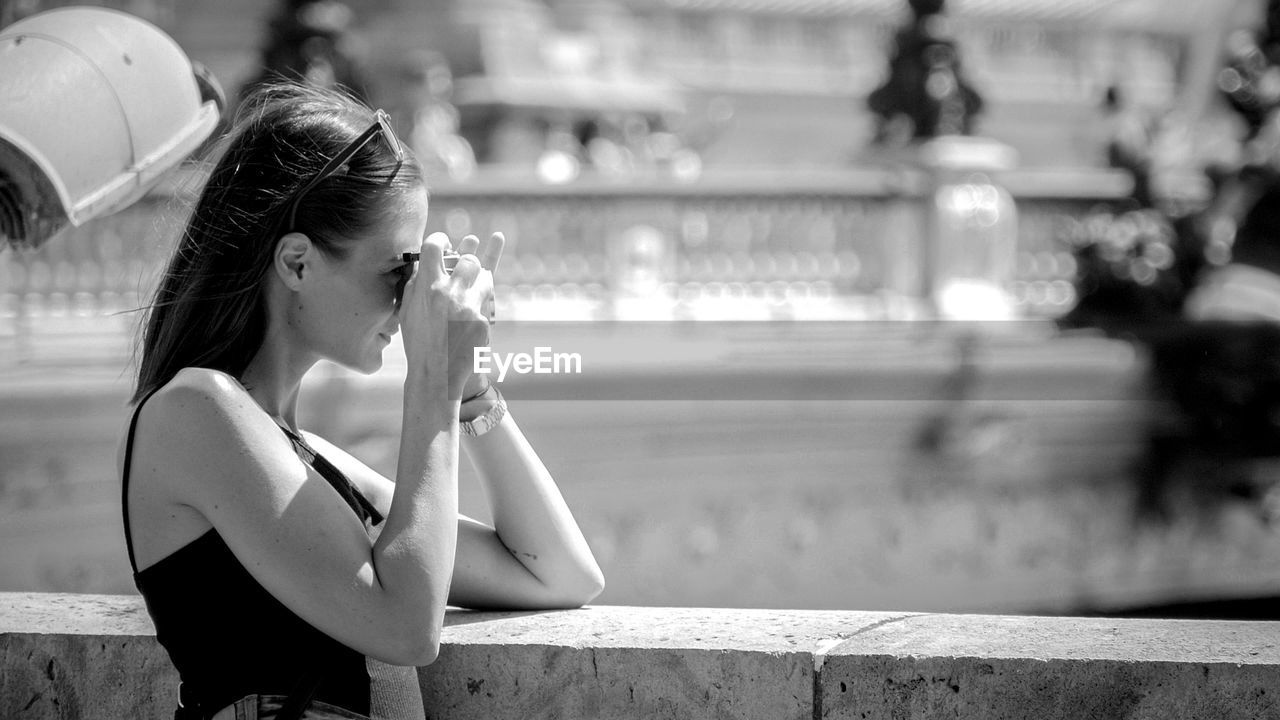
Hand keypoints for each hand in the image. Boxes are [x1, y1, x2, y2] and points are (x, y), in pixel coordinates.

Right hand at [400, 231, 505, 399]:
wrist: (436, 373)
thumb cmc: (419, 340)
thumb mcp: (407, 309)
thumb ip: (415, 282)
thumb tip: (423, 259)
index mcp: (427, 287)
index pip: (434, 247)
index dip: (440, 239)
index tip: (444, 241)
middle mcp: (448, 293)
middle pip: (468, 259)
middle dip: (469, 261)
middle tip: (466, 265)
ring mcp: (468, 306)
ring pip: (486, 276)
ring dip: (481, 280)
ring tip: (473, 287)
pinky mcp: (483, 321)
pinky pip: (487, 302)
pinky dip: (481, 307)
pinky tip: (470, 320)